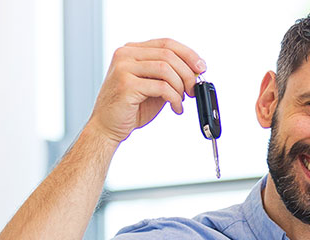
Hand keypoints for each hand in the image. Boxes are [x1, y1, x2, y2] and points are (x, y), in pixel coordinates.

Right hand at [84, 38, 206, 143]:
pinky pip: (162, 87)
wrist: (107, 126)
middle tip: (194, 89)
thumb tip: (196, 71)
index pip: (166, 43)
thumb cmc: (131, 107)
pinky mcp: (126, 84)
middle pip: (168, 54)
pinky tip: (176, 108)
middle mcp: (125, 54)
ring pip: (166, 69)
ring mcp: (123, 68)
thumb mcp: (154, 85)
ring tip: (181, 100)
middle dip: (188, 73)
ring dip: (181, 87)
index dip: (188, 54)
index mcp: (132, 50)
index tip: (201, 68)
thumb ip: (170, 74)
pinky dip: (175, 99)